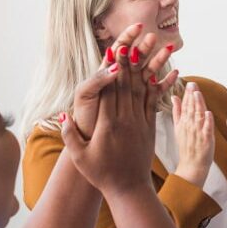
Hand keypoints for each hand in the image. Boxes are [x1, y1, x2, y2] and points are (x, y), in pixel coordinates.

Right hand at [61, 56, 161, 196]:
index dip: (113, 68)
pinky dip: (159, 86)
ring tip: (152, 48)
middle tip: (135, 39)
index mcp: (108, 125)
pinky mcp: (150, 127)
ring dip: (147, 67)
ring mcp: (140, 122)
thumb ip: (70, 136)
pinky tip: (164, 72)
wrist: (129, 189)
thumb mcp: (80, 158)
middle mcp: (126, 120)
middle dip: (131, 60)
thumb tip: (62, 116)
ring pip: (143, 89)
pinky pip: (155, 102)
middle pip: (127, 84)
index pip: (110, 91)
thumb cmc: (101, 174)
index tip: (115, 49)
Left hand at [72, 24, 178, 136]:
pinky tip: (176, 74)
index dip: (127, 38)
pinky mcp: (140, 105)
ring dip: (159, 60)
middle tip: (155, 37)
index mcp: (104, 74)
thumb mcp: (86, 95)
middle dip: (145, 47)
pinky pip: (156, 91)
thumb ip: (98, 79)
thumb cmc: (85, 118)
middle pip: (135, 59)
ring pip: (148, 72)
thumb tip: (115, 65)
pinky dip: (166, 82)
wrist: (90, 140)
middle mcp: (119, 81)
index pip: (117, 51)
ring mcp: (131, 92)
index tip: (137, 27)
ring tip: (169, 49)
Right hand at [172, 82, 214, 186]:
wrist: (191, 165)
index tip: (189, 84)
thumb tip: (174, 97)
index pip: (185, 106)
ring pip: (197, 116)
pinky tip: (208, 113)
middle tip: (192, 84)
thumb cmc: (187, 146)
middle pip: (190, 109)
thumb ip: (177, 111)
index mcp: (183, 122)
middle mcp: (189, 126)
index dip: (188, 95)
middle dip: (192, 96)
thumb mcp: (178, 127)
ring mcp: (197, 133)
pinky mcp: (206, 139)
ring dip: (198, 105)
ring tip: (197, 93)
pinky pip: (207, 129)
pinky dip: (207, 121)